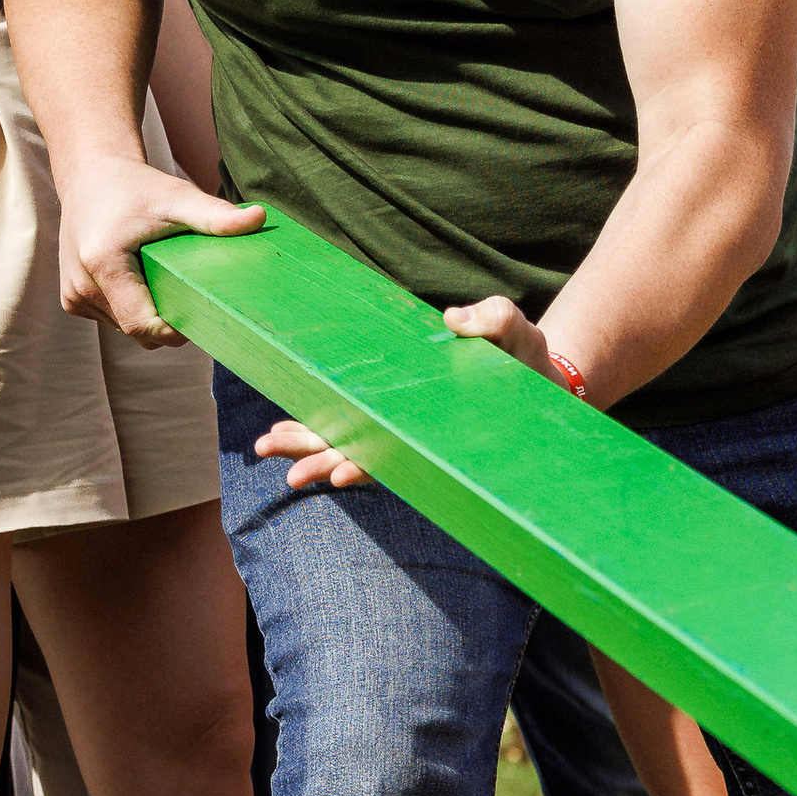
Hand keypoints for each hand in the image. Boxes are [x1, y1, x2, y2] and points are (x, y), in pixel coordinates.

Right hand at [56, 154, 263, 342]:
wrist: (91, 176)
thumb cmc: (137, 186)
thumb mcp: (177, 198)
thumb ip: (215, 215)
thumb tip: (260, 217)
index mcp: (103, 264)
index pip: (143, 326)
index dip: (176, 331)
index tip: (202, 315)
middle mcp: (81, 286)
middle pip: (137, 331)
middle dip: (166, 321)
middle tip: (188, 290)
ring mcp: (73, 296)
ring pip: (125, 329)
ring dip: (148, 313)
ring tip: (160, 278)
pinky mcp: (71, 300)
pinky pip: (113, 320)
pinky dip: (131, 308)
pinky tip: (140, 280)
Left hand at [254, 286, 586, 492]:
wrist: (529, 370)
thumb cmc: (524, 358)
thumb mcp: (518, 332)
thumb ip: (494, 321)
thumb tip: (453, 318)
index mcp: (439, 427)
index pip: (399, 453)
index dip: (368, 464)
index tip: (337, 477)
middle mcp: (414, 431)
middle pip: (363, 453)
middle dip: (322, 461)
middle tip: (286, 471)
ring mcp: (400, 422)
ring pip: (348, 441)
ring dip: (308, 445)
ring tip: (267, 445)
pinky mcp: (392, 410)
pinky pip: (350, 422)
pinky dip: (318, 424)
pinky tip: (285, 426)